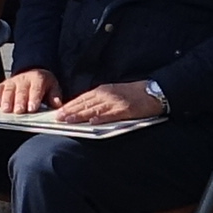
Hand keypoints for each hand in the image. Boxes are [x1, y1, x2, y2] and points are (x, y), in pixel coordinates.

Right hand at [0, 67, 58, 117]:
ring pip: (8, 90)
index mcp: (38, 79)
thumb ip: (55, 96)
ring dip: (6, 100)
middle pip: (21, 91)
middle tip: (18, 111)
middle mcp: (24, 79)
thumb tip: (57, 104)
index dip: (33, 98)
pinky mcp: (3, 84)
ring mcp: (12, 81)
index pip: (35, 89)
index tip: (32, 108)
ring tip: (6, 109)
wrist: (33, 73)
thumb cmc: (43, 84)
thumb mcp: (53, 86)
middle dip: (19, 101)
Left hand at [51, 82, 165, 127]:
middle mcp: (107, 94)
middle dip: (70, 111)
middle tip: (58, 118)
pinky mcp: (126, 109)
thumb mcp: (114, 92)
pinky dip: (101, 117)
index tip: (59, 111)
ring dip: (80, 115)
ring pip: (94, 109)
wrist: (154, 91)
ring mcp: (116, 102)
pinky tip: (92, 121)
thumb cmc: (134, 93)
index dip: (70, 105)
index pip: (83, 98)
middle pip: (85, 103)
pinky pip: (111, 114)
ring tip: (69, 121)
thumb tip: (85, 109)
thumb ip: (100, 99)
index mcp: (104, 90)